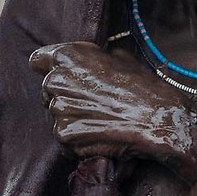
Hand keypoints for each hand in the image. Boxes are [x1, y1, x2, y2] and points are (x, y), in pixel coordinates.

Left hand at [29, 42, 196, 180]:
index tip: (62, 76)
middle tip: (91, 103)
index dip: (49, 68)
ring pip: (55, 114)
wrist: (158, 119)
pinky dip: (77, 138)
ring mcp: (58, 110)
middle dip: (64, 96)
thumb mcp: (120, 57)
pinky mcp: (64, 135)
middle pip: (47, 90)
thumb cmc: (143, 87)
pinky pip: (63, 137)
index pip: (38, 60)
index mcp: (68, 56)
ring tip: (99, 120)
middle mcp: (56, 81)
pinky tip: (98, 134)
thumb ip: (95, 57)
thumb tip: (92, 58)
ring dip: (71, 118)